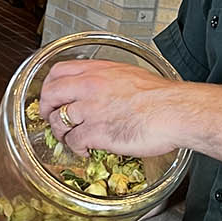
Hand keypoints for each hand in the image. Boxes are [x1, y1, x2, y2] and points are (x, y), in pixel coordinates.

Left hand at [39, 59, 182, 157]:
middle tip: (49, 117)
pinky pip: (73, 141)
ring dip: (60, 132)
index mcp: (98, 71)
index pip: (59, 71)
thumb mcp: (130, 75)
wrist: (175, 111)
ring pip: (58, 120)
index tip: (51, 95)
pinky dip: (76, 148)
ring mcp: (90, 109)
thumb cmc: (162, 97)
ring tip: (70, 137)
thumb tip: (100, 90)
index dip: (49, 85)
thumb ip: (108, 80)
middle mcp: (89, 87)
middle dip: (45, 108)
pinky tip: (85, 149)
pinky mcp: (95, 132)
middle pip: (50, 95)